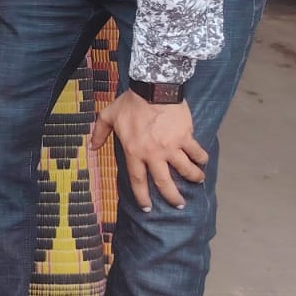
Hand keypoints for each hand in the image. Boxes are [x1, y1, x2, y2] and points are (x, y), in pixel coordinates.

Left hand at [89, 90, 207, 210]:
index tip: (148, 207)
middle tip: (178, 205)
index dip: (143, 197)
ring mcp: (171, 146)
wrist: (153, 87)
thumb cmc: (131, 102)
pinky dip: (201, 158)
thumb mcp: (109, 116)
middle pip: (164, 182)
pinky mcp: (185, 136)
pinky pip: (196, 152)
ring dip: (193, 177)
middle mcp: (154, 154)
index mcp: (134, 152)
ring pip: (185, 169)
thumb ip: (99, 132)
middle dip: (172, 196)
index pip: (138, 181)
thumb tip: (91, 147)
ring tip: (198, 181)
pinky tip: (203, 162)